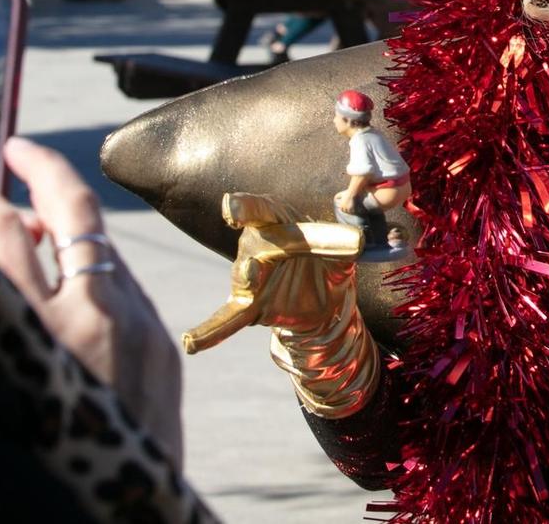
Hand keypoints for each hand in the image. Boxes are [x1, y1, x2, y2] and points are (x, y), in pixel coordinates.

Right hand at [0, 137, 183, 463]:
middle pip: (73, 215)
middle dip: (43, 171)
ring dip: (70, 227)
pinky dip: (96, 273)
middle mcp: (97, 319)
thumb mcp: (0, 386)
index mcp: (42, 333)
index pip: (6, 235)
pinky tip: (73, 281)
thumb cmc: (43, 471)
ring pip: (104, 250)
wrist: (120, 513)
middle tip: (18, 150)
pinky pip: (127, 291)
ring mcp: (138, 330)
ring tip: (35, 218)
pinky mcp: (162, 351)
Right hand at [180, 193, 380, 419]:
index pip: (260, 209)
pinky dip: (209, 332)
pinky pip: (226, 320)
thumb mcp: (341, 255)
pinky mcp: (250, 307)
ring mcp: (249, 278)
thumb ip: (341, 246)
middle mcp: (255, 246)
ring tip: (249, 273)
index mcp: (277, 222)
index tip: (231, 205)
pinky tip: (191, 343)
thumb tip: (357, 241)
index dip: (246, 206)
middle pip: (252, 241)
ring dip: (247, 275)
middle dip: (252, 239)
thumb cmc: (328, 261)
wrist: (327, 300)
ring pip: (245, 276)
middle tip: (238, 220)